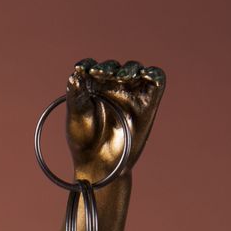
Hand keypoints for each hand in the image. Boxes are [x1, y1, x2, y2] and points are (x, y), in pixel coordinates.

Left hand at [66, 58, 164, 181]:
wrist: (101, 165)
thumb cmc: (84, 142)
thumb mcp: (77, 117)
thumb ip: (76, 95)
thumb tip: (74, 74)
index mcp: (93, 88)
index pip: (92, 67)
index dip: (88, 64)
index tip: (82, 69)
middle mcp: (112, 88)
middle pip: (114, 67)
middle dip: (108, 67)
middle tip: (99, 74)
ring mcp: (131, 94)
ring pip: (135, 70)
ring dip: (128, 69)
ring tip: (120, 76)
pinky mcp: (148, 103)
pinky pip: (156, 80)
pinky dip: (153, 73)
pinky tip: (143, 74)